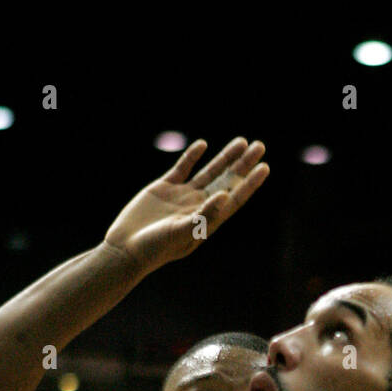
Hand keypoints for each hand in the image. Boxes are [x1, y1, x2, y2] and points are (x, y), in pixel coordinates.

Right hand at [104, 137, 268, 274]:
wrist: (126, 249)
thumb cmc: (156, 248)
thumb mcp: (182, 232)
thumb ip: (205, 215)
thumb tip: (225, 196)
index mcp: (208, 220)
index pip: (234, 198)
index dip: (250, 183)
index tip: (264, 167)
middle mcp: (198, 207)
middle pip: (227, 181)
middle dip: (243, 164)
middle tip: (260, 146)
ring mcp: (182, 197)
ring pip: (209, 172)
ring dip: (225, 157)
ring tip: (242, 141)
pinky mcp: (163, 188)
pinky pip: (182, 168)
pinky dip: (192, 156)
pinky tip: (203, 145)